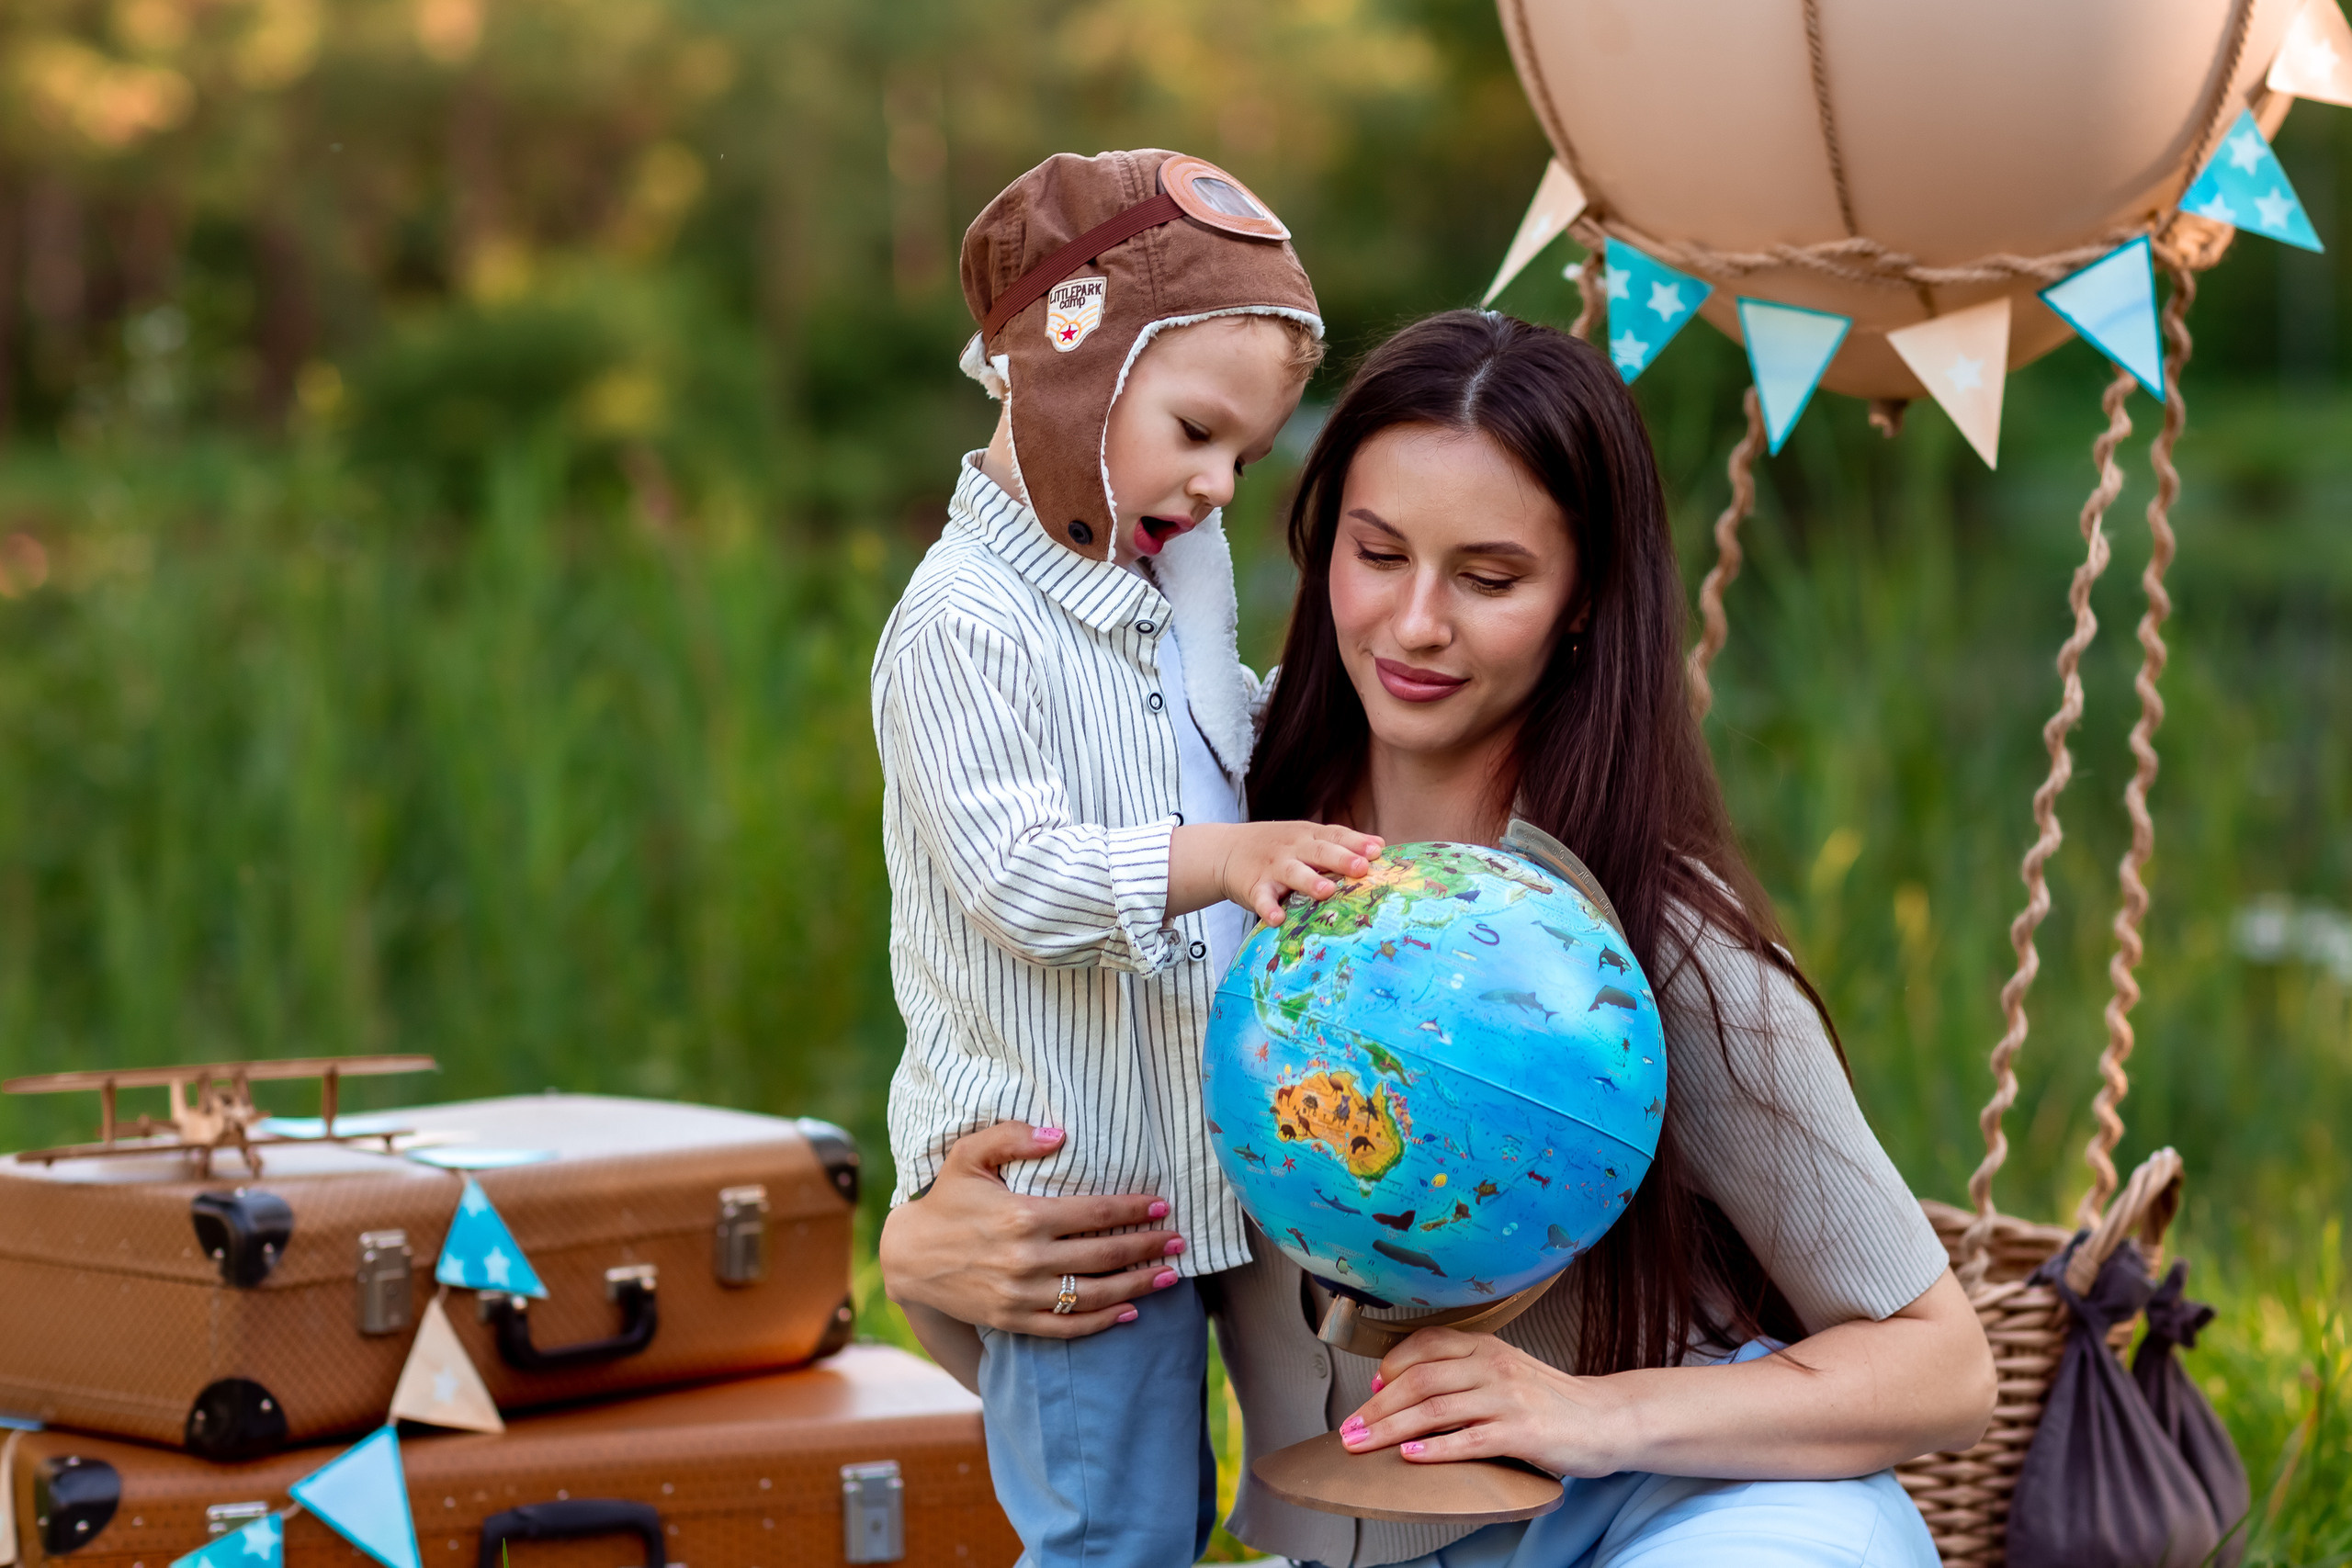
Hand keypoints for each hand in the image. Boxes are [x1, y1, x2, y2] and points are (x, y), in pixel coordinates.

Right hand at [877, 1121, 1186, 1338]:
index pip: (1095, 1214)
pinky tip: (1130, 1310)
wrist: (908, 1257)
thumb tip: (1060, 1134)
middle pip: (1103, 1255)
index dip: (1135, 1210)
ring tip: (1168, 1277)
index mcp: (1022, 1215)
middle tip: (1179, 1241)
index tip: (1164, 1206)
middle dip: (1147, 1248)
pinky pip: (1066, 1326)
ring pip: (1093, 1294)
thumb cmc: (946, 1199)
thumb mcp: (969, 1155)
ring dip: (1136, 1286)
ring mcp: (1020, 1295)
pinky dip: (1101, 1321)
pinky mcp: (1013, 1320)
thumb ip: (1012, 1136)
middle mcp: (1026, 1259)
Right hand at [1169, 821, 1384, 924]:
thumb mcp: (1305, 836)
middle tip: (1361, 868)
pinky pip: (1261, 898)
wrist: (1226, 850)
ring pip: (1293, 873)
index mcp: (1308, 835)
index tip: (1378, 850)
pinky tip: (1277, 919)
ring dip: (1309, 881)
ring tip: (1326, 891)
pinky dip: (1268, 908)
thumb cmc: (1279, 846)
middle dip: (1340, 859)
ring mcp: (1272, 867)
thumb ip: (1339, 841)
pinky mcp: (1254, 887)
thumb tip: (1380, 846)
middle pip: (1319, 851)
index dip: (1356, 842)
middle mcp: (1292, 849)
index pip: (1335, 835)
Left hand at [1335, 1327, 1634, 1478]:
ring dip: (1391, 1429)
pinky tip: (1412, 1456)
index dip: (1390, 1366)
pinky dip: (1436, 1449)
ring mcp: (1507, 1397)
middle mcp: (1493, 1365)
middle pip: (1419, 1380)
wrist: (1607, 1419)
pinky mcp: (1522, 1432)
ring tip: (1365, 1445)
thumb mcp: (1505, 1371)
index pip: (1424, 1345)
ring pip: (1435, 1409)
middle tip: (1350, 1430)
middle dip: (1376, 1407)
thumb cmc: (1551, 1400)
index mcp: (1486, 1345)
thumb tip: (1401, 1386)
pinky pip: (1469, 1440)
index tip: (1369, 1390)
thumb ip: (1461, 1372)